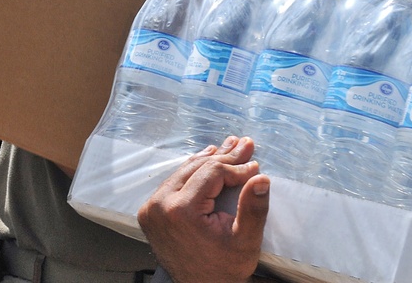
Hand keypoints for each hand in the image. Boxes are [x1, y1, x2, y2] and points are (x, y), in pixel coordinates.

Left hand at [138, 136, 269, 282]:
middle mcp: (160, 206)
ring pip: (184, 171)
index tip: (255, 166)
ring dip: (209, 159)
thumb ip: (254, 210)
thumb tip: (261, 179)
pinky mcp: (150, 212)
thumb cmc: (223, 268)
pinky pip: (174, 181)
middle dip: (225, 156)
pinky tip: (207, 160)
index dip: (236, 167)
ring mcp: (151, 208)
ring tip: (230, 147)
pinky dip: (193, 171)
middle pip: (197, 168)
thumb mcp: (245, 242)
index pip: (213, 173)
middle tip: (245, 144)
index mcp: (181, 212)